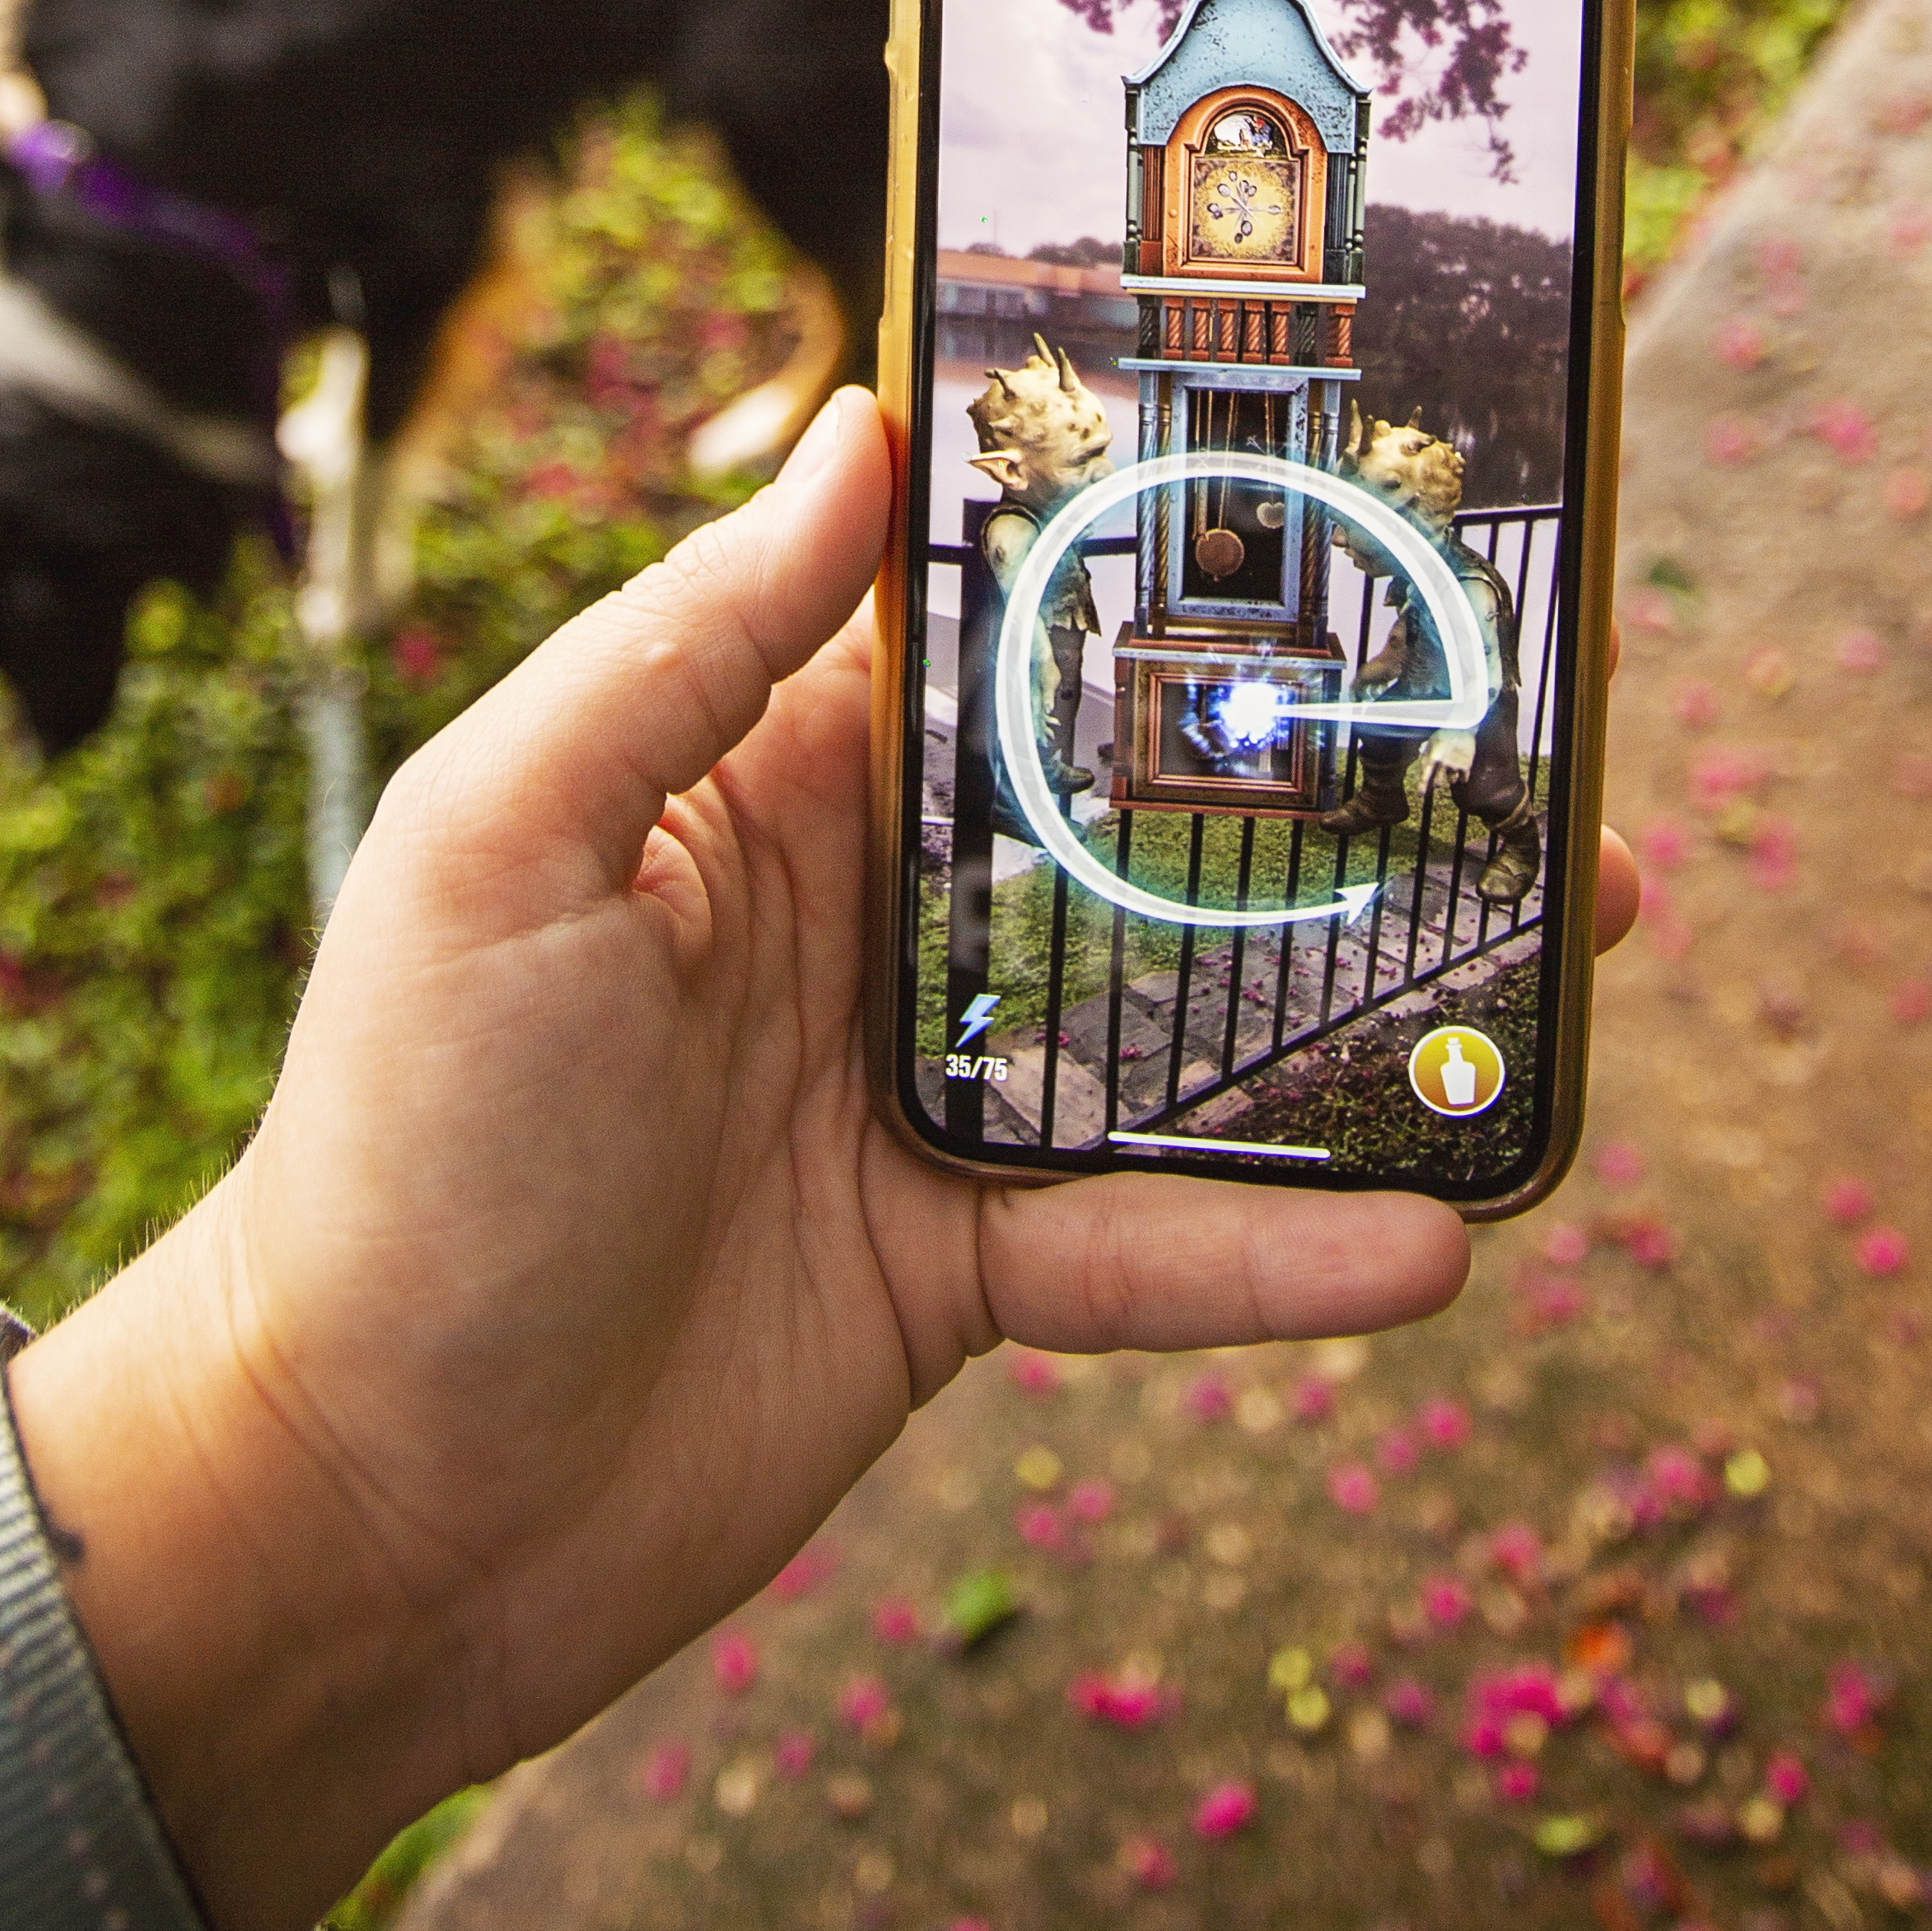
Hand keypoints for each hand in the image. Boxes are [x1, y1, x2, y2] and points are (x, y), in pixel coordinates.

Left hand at [11, 387, 1639, 1930]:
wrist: (363, 1504)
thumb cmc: (393, 1148)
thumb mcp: (501, 848)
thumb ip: (683, 648)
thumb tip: (851, 426)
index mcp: (762, 784)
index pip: (985, 627)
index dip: (1144, 547)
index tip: (1327, 472)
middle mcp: (865, 918)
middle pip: (1136, 811)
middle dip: (1322, 762)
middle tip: (1521, 716)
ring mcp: (921, 1094)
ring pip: (1187, 1013)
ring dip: (1367, 984)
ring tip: (1568, 940)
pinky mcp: (956, 1267)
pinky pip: (1154, 1239)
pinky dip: (1283, 1241)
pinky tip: (1432, 1231)